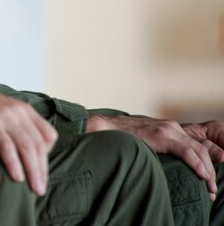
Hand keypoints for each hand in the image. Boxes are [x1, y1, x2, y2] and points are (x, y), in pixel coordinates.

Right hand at [0, 74, 57, 195]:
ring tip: (34, 188)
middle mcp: (18, 111)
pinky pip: (6, 146)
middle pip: (39, 145)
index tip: (40, 171)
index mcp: (24, 109)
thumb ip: (16, 124)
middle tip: (41, 190)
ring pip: (27, 147)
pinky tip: (16, 177)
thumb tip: (26, 148)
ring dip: (33, 171)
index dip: (48, 156)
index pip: (49, 135)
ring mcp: (4, 116)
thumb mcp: (2, 110)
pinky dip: (13, 163)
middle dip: (42, 170)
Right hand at [88, 114, 223, 198]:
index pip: (196, 147)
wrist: (105, 128)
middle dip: (210, 171)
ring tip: (210, 188)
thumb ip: (159, 148)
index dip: (206, 164)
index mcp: (169, 128)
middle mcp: (172, 127)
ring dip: (208, 171)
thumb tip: (166, 165)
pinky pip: (187, 151)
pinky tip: (202, 175)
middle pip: (201, 149)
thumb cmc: (123, 137)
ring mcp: (168, 129)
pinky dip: (197, 164)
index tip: (207, 182)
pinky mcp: (162, 135)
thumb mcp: (147, 141)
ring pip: (198, 151)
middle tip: (212, 190)